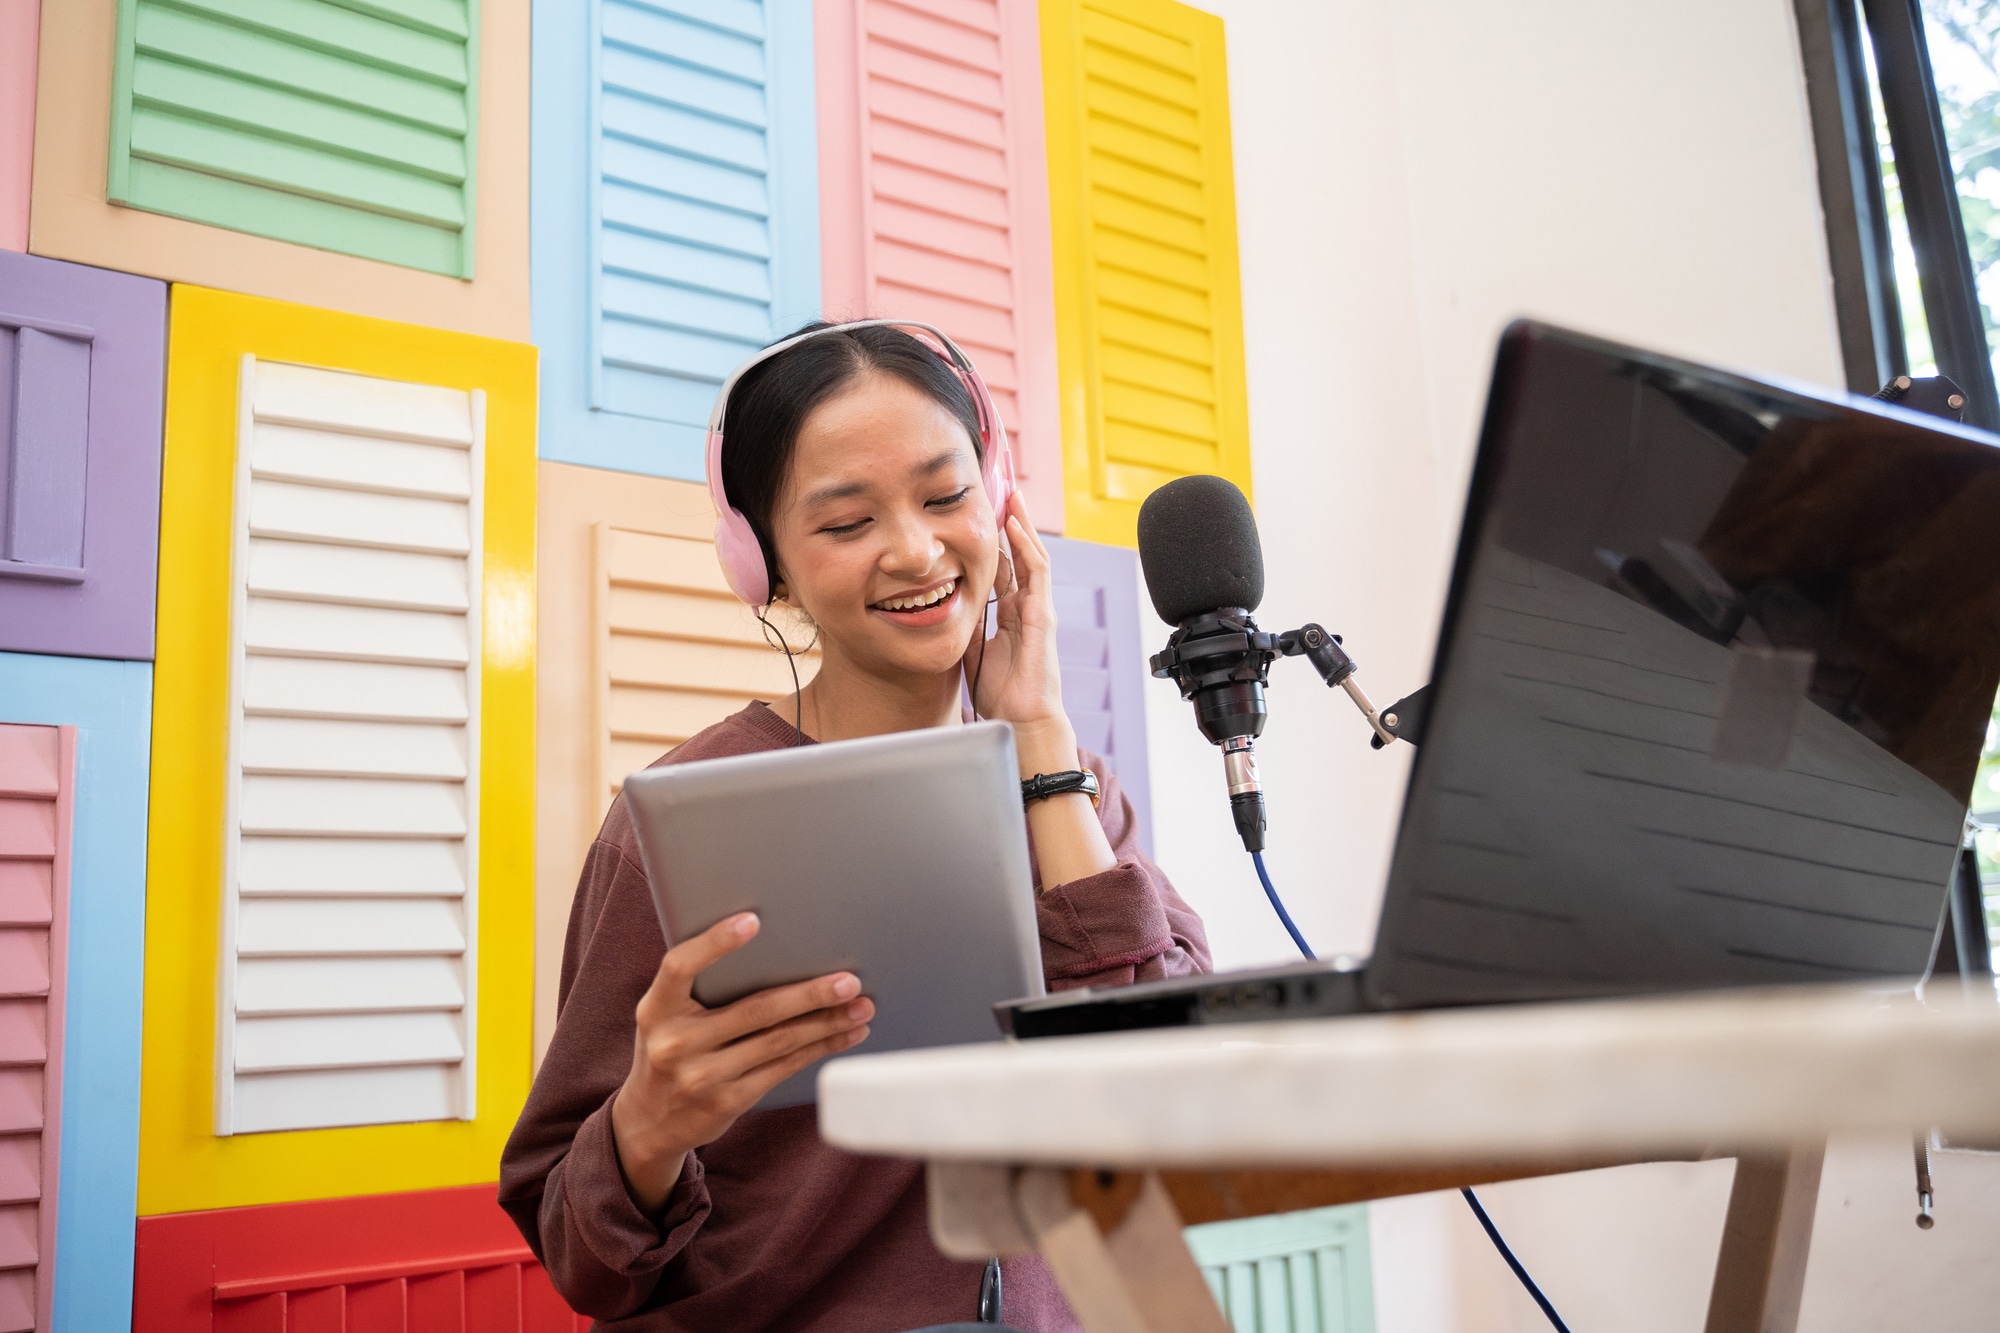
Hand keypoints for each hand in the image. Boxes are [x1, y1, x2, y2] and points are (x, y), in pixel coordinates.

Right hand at [611, 913, 872, 1212]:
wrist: (648, 1122)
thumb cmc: (670, 1047)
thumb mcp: (666, 1017)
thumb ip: (700, 987)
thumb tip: (777, 949)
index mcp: (656, 1009)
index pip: (680, 966)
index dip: (715, 942)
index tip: (754, 920)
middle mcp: (675, 1043)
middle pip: (754, 1010)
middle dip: (809, 994)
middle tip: (849, 980)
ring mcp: (701, 1077)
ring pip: (778, 1042)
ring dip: (826, 1022)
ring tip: (861, 1006)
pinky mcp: (727, 1101)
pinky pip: (782, 1068)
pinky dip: (818, 1049)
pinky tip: (844, 1034)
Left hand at [965, 491, 1068, 748]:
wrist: (1022, 722)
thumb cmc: (1001, 694)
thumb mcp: (971, 649)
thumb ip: (963, 624)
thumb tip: (940, 604)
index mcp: (1011, 615)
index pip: (1003, 568)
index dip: (993, 542)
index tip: (978, 516)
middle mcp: (1027, 606)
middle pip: (1019, 554)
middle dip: (1010, 523)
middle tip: (999, 491)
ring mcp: (1038, 608)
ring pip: (1032, 554)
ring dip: (1021, 524)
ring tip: (1010, 494)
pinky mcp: (1042, 615)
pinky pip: (1036, 572)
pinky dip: (1025, 545)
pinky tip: (1013, 524)